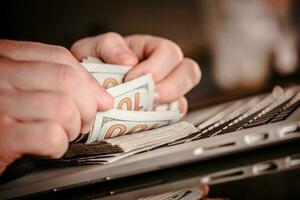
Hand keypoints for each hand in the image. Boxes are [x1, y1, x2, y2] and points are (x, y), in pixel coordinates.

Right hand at [0, 40, 112, 171]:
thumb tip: (101, 97)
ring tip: (62, 134)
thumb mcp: (18, 85)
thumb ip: (52, 80)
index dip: (88, 80)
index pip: (59, 57)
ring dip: (72, 128)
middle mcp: (1, 75)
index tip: (100, 99)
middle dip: (86, 106)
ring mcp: (0, 104)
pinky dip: (58, 146)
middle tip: (82, 121)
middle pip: (67, 80)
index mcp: (5, 57)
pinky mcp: (2, 137)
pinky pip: (50, 136)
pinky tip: (48, 147)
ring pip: (64, 109)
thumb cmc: (0, 113)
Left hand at [71, 33, 200, 112]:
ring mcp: (165, 91)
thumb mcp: (94, 48)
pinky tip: (147, 119)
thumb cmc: (93, 65)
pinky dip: (164, 119)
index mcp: (150, 49)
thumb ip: (109, 46)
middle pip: (189, 71)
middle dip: (170, 87)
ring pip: (185, 96)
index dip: (155, 67)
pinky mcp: (161, 111)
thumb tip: (129, 61)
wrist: (87, 89)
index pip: (168, 52)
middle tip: (149, 97)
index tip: (131, 78)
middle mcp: (164, 69)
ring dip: (169, 105)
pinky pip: (174, 116)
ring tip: (148, 110)